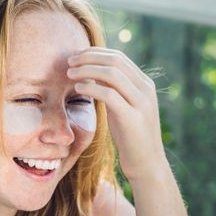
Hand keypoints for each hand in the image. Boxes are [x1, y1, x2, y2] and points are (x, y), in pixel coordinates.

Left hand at [67, 47, 167, 181]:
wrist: (146, 163)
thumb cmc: (129, 135)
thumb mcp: (121, 107)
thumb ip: (112, 89)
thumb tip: (92, 73)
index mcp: (144, 83)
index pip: (118, 57)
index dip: (94, 53)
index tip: (75, 56)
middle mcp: (145, 89)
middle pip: (115, 60)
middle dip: (89, 57)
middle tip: (69, 61)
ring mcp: (141, 103)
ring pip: (112, 74)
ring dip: (87, 70)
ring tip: (69, 74)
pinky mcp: (132, 118)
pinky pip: (110, 95)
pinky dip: (91, 88)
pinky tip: (78, 89)